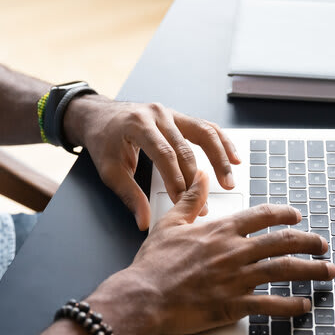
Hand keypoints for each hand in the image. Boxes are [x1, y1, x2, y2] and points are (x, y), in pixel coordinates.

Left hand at [63, 94, 240, 230]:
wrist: (100, 116)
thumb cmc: (104, 141)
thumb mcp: (110, 170)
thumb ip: (129, 195)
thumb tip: (144, 221)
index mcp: (138, 125)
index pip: (164, 155)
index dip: (176, 180)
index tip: (184, 203)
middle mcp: (158, 115)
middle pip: (186, 148)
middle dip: (196, 180)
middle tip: (203, 205)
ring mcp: (172, 113)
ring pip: (205, 133)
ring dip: (220, 158)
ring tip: (229, 181)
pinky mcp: (180, 117)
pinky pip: (206, 128)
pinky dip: (223, 143)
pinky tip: (234, 158)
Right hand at [85, 171, 334, 334]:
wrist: (143, 295)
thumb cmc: (153, 264)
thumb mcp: (170, 224)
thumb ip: (190, 200)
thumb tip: (200, 178)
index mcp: (220, 231)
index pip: (261, 216)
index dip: (283, 215)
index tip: (296, 216)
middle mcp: (234, 252)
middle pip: (282, 242)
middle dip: (308, 242)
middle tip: (323, 245)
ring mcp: (236, 278)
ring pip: (283, 270)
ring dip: (310, 270)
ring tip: (328, 271)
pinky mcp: (233, 304)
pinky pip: (270, 305)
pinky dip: (290, 305)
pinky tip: (304, 304)